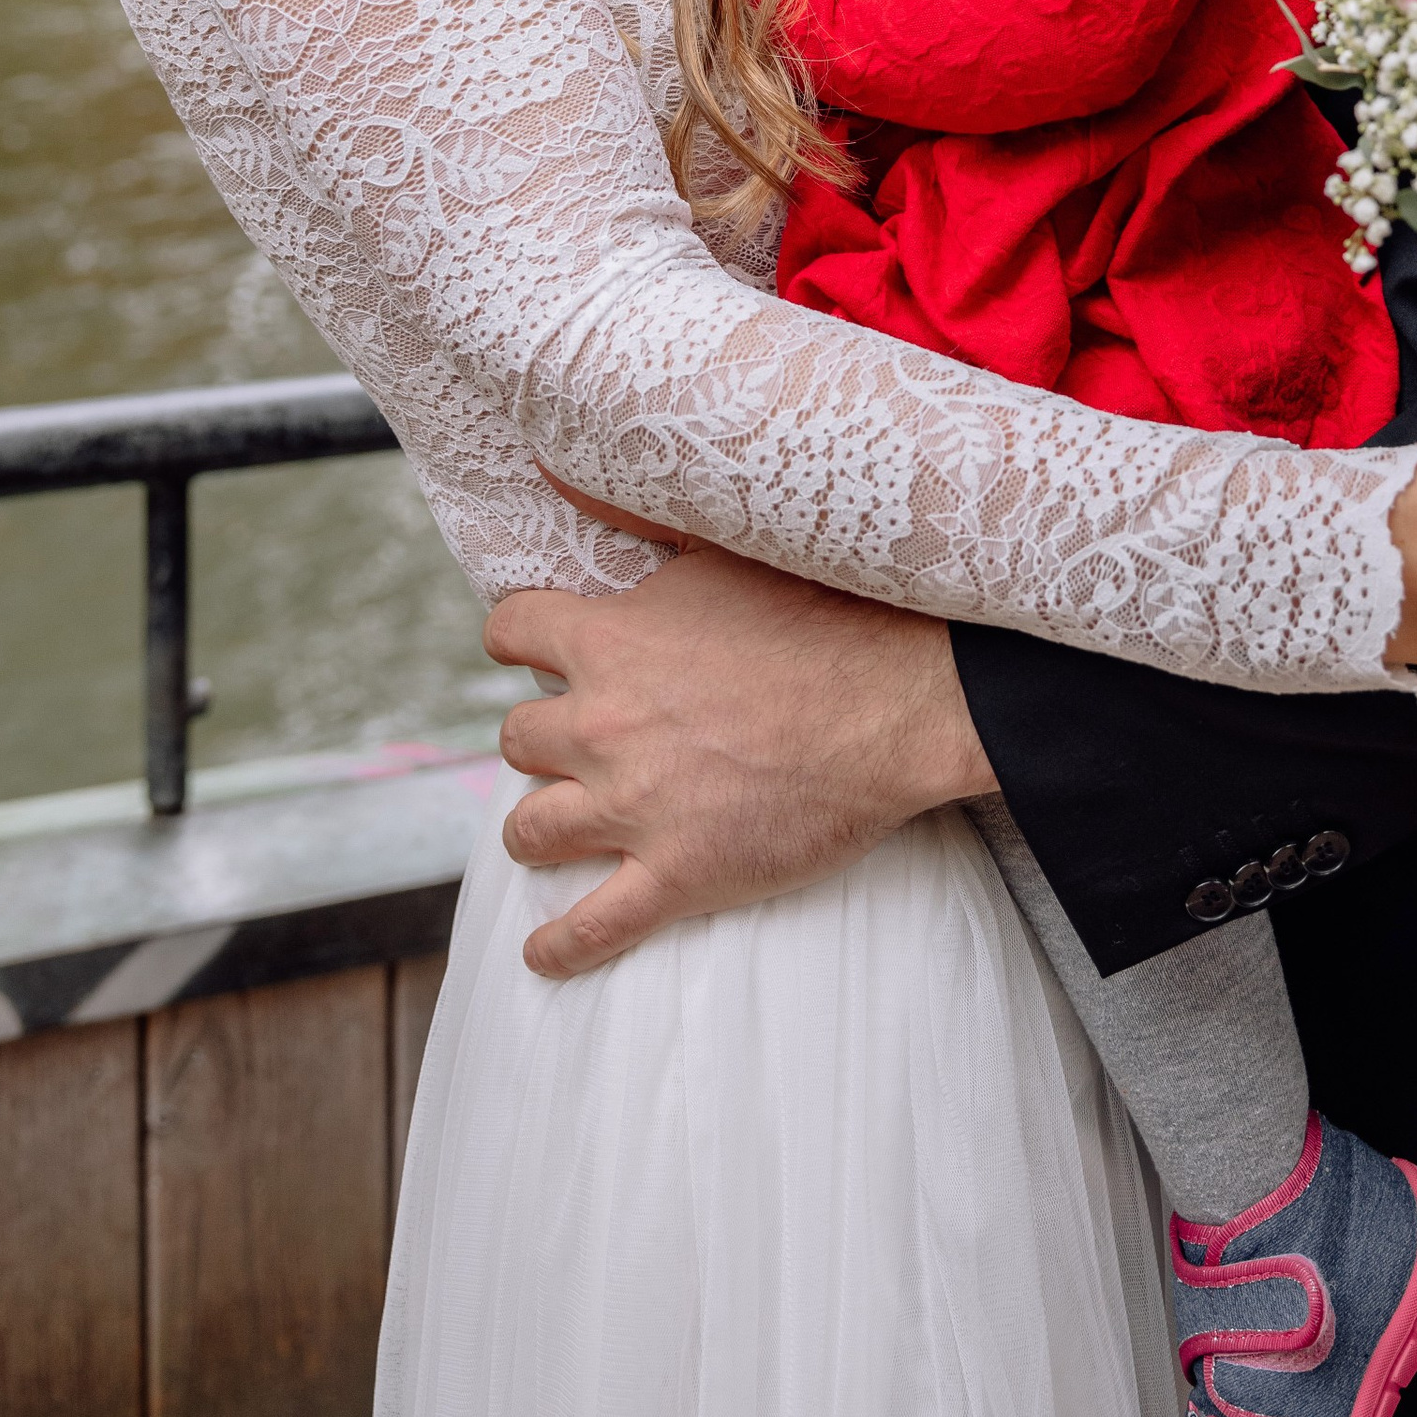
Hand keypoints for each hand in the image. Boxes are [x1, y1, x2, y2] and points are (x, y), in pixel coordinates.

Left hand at [482, 551, 994, 978]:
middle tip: (578, 740)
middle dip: (543, 738)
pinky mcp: (678, 876)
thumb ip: (633, 519)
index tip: (533, 650)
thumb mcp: (722, 547)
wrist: (904, 700)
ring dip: (542, 825)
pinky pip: (590, 928)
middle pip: (518, 739)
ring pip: (533, 829)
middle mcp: (601, 724)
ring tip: (560, 826)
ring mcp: (634, 808)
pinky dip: (560, 946)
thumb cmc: (827, 614)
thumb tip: (559, 463)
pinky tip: (543, 953)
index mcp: (608, 639)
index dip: (522, 641)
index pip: (512, 633)